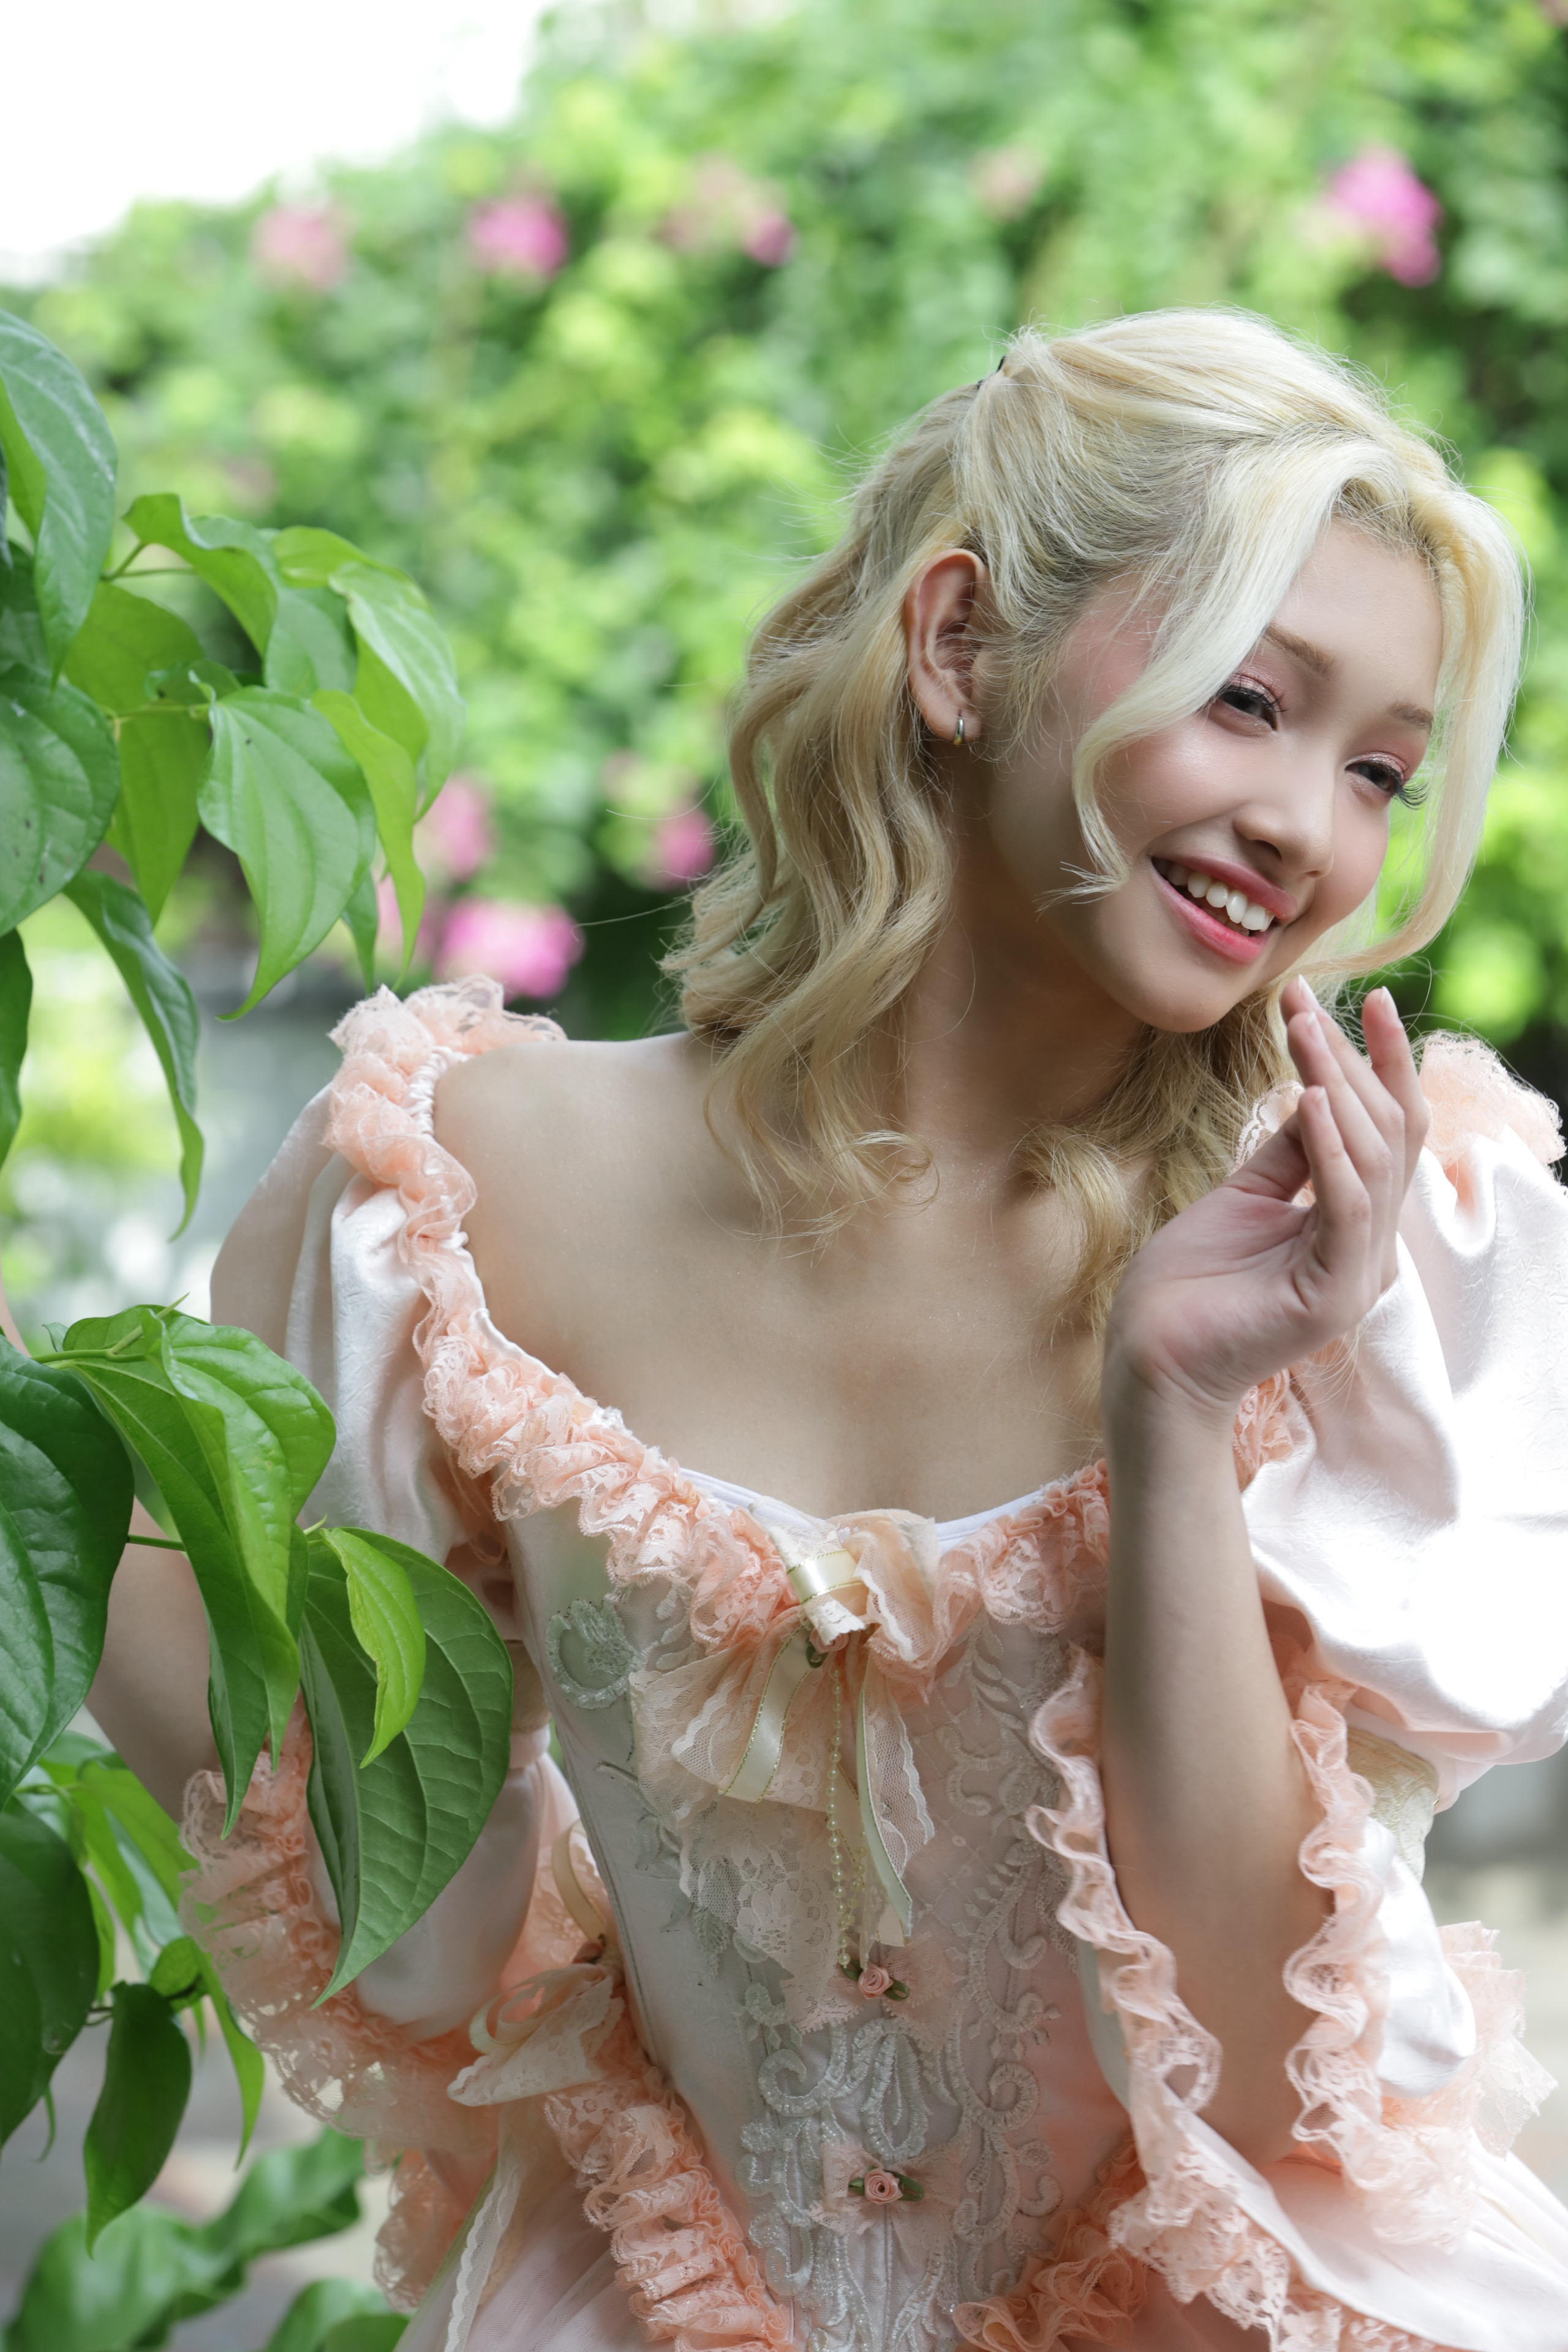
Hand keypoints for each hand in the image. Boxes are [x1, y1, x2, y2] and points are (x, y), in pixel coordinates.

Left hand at [1104, 978, 1428, 1428]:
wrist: (1149, 1356)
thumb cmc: (1188, 1283)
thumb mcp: (1243, 1196)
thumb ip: (1289, 1152)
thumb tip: (1317, 1088)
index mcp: (1353, 1223)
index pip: (1389, 1131)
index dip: (1377, 1063)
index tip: (1355, 999)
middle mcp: (1368, 1248)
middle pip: (1389, 1138)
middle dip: (1353, 1062)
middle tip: (1309, 1003)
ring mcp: (1356, 1275)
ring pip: (1373, 1164)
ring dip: (1338, 1089)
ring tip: (1304, 1033)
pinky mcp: (1332, 1296)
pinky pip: (1344, 1209)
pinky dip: (1331, 1152)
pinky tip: (1309, 1099)